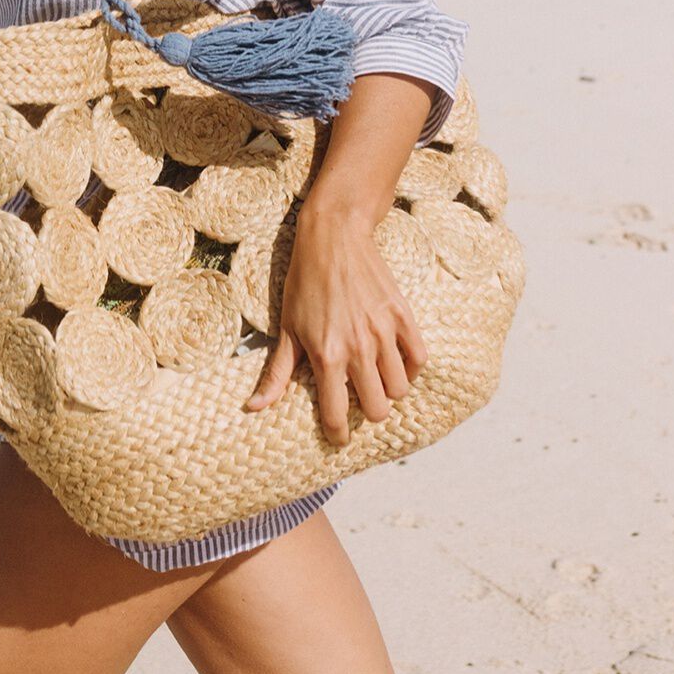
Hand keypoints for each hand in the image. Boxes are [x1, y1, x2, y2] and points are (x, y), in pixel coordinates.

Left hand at [243, 206, 427, 444]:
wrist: (333, 237)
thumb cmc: (304, 282)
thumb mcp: (287, 327)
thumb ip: (277, 374)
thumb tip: (254, 408)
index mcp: (327, 355)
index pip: (338, 416)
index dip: (338, 434)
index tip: (338, 437)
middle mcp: (358, 348)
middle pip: (377, 410)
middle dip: (367, 413)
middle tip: (358, 401)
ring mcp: (384, 332)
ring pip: (400, 389)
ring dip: (388, 391)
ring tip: (375, 380)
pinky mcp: (403, 315)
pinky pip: (419, 359)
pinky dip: (410, 368)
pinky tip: (395, 362)